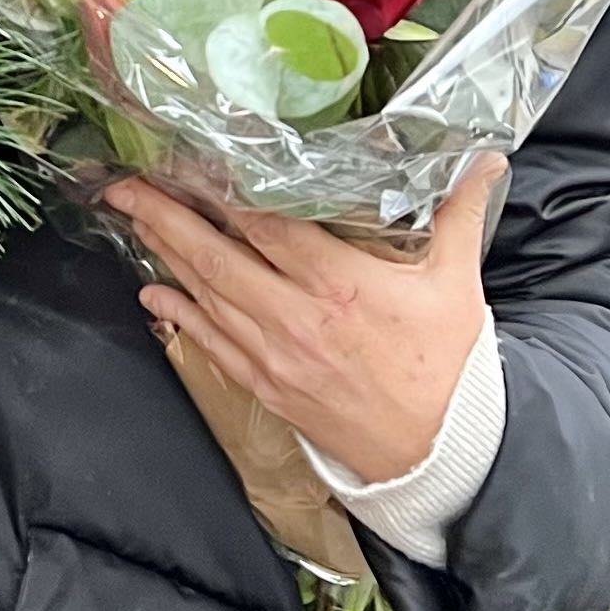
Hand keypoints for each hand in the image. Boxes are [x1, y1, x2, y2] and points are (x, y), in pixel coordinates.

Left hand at [101, 155, 504, 485]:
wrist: (442, 452)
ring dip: (164, 256)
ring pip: (207, 297)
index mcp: (342, 285)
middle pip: (217, 258)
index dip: (222, 193)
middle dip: (165, 217)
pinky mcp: (269, 387)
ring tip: (132, 219)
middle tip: (125, 186)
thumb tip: (484, 158)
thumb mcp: (457, 282)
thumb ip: (457, 215)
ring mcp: (277, 356)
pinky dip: (179, 317)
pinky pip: (213, 345)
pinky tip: (154, 294)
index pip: (268, 227)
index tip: (186, 164)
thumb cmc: (449, 365)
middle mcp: (298, 319)